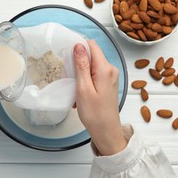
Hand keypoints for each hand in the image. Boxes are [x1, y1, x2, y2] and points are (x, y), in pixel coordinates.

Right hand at [73, 39, 126, 155]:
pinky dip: (84, 81)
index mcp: (105, 68)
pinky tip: (80, 93)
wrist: (106, 131)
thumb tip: (79, 46)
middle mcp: (110, 69)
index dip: (78, 47)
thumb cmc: (94, 113)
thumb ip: (81, 65)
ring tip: (75, 89)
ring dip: (80, 74)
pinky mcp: (107, 83)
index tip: (68, 58)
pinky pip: (93, 74)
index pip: (91, 45)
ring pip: (91, 65)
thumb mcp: (83, 88)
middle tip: (70, 79)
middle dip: (77, 63)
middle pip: (90, 55)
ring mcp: (110, 76)